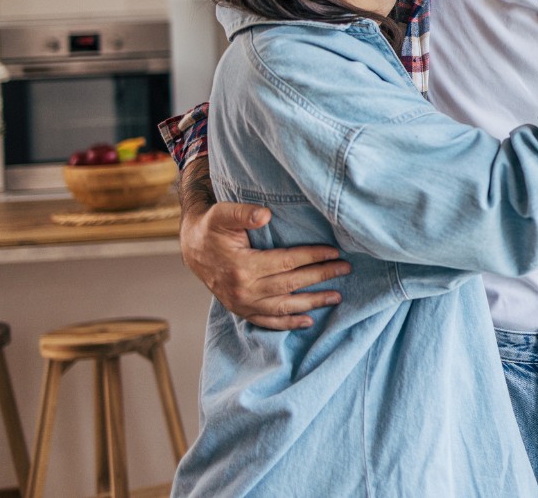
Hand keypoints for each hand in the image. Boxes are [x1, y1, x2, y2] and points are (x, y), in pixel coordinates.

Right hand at [179, 198, 351, 329]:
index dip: (312, 256)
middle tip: (346, 269)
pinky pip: (267, 321)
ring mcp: (242, 303)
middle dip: (321, 277)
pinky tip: (308, 321)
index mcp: (243, 266)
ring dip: (312, 302)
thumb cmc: (211, 227)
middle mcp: (243, 289)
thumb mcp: (222, 214)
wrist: (192, 248)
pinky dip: (288, 323)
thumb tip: (266, 214)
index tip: (335, 252)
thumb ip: (243, 213)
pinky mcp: (241, 310)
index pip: (287, 262)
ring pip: (283, 307)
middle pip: (291, 284)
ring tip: (337, 296)